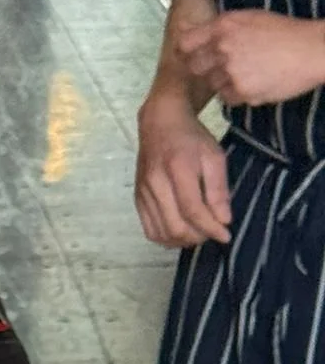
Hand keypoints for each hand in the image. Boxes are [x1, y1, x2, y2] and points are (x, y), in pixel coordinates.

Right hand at [136, 91, 231, 247]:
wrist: (159, 123)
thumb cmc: (191, 138)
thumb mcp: (214, 156)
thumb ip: (219, 189)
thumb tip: (223, 220)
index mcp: (178, 169)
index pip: (192, 210)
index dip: (210, 228)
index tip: (226, 236)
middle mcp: (156, 183)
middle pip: (175, 226)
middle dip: (198, 236)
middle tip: (212, 231)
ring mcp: (143, 193)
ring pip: (162, 233)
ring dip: (183, 240)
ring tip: (198, 232)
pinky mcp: (137, 199)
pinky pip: (150, 230)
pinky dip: (167, 238)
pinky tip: (180, 231)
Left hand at [174, 8, 324, 107]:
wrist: (312, 50)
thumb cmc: (285, 32)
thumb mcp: (251, 18)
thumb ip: (224, 28)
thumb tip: (202, 37)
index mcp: (224, 26)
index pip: (185, 43)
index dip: (186, 51)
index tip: (190, 55)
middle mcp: (223, 48)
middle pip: (194, 67)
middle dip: (204, 69)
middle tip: (221, 67)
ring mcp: (231, 72)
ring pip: (212, 84)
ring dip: (223, 82)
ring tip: (246, 72)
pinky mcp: (242, 92)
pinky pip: (228, 98)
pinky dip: (237, 94)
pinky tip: (255, 82)